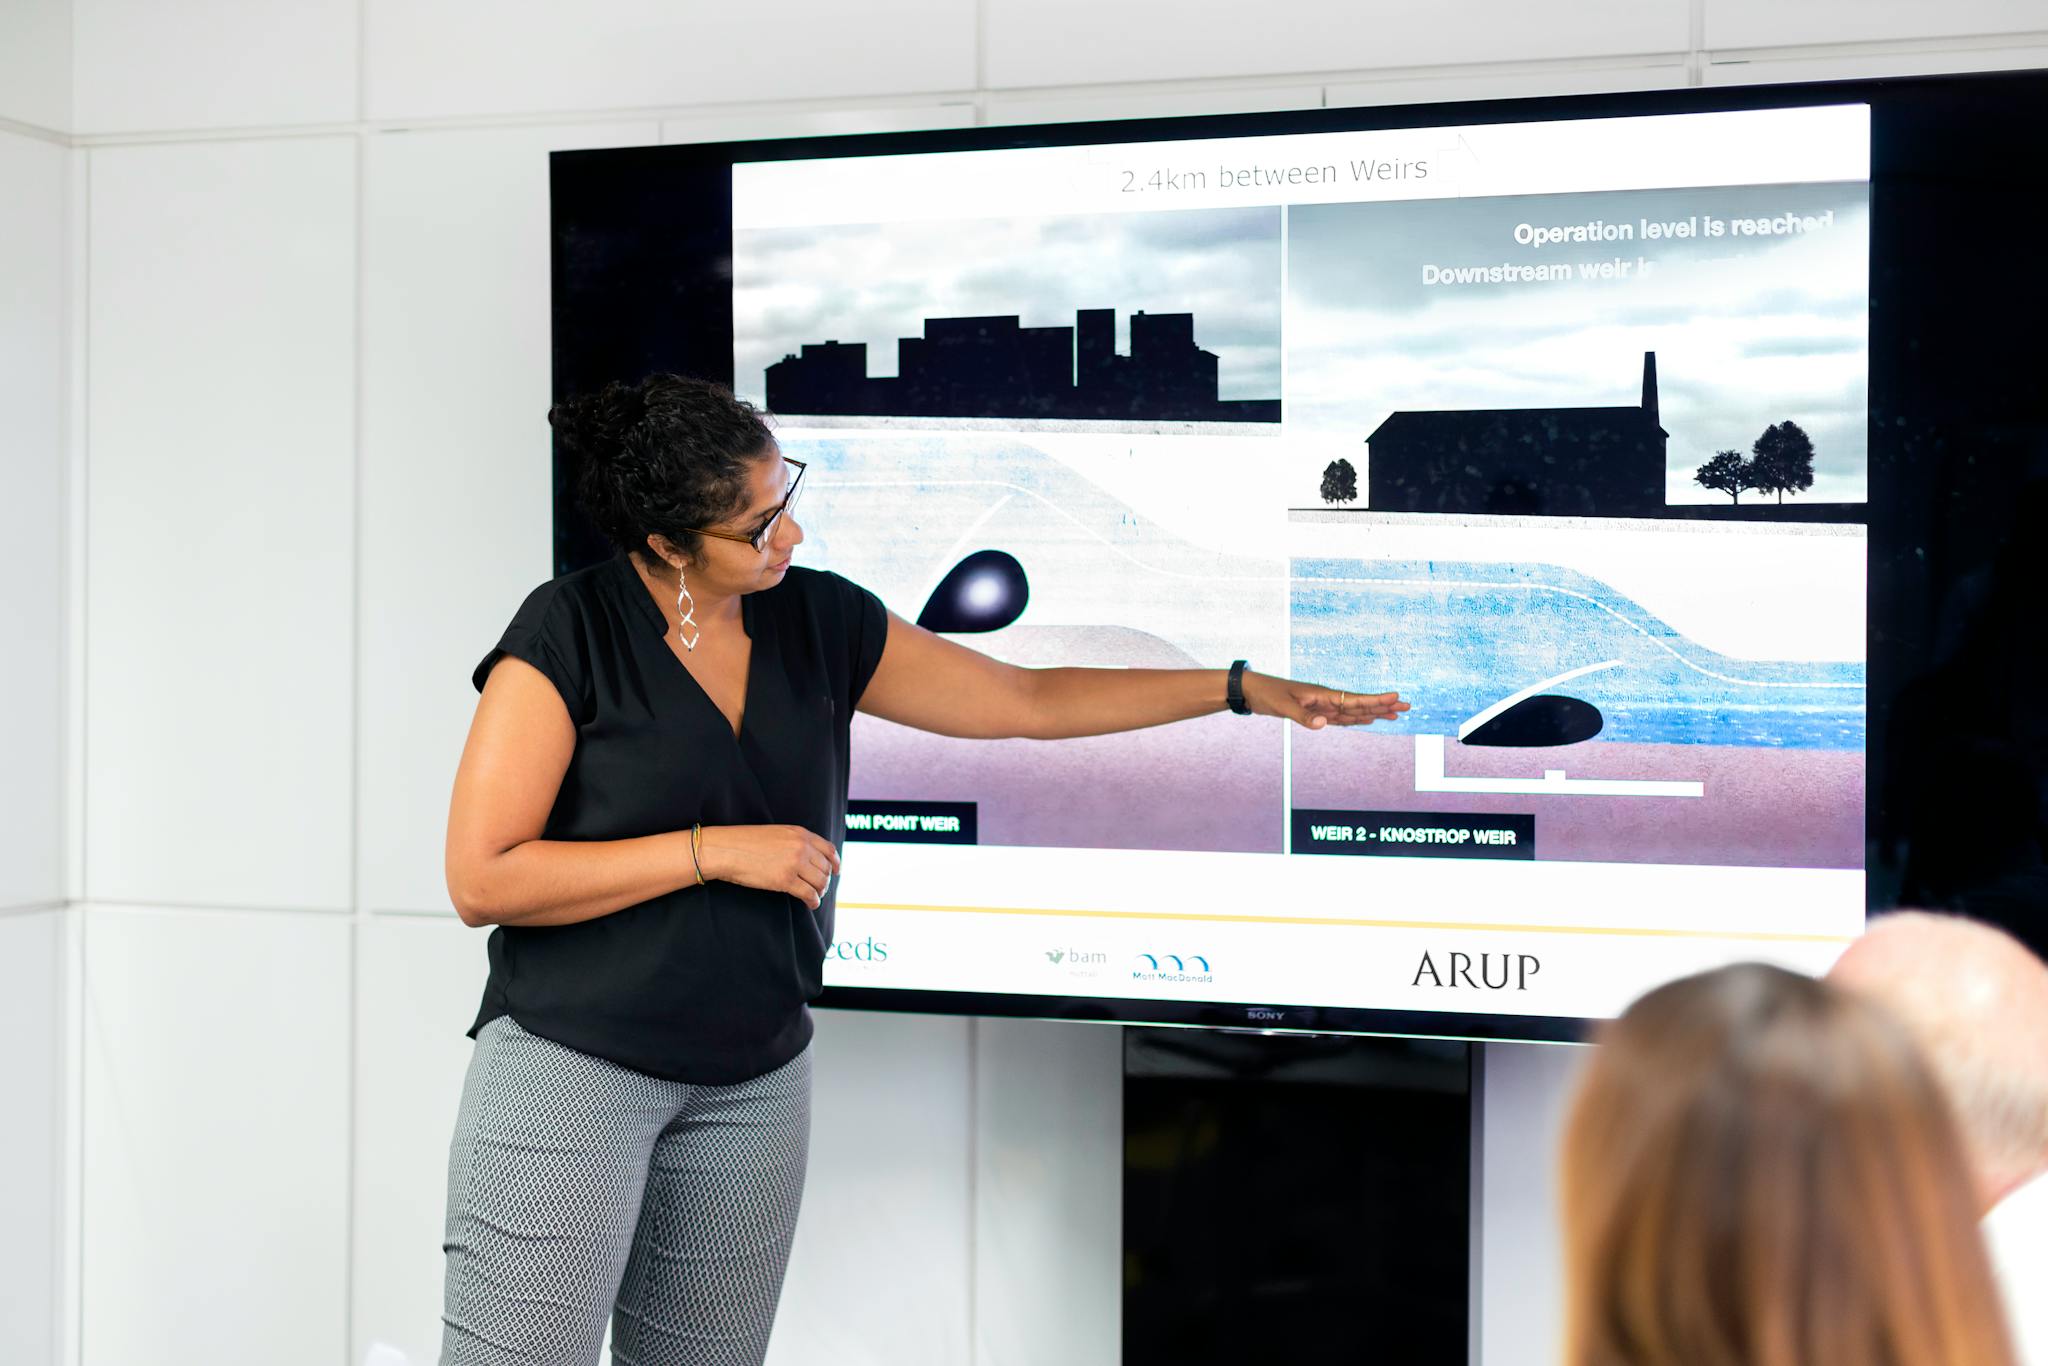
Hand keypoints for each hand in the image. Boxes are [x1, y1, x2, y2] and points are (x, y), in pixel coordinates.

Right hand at [697, 824, 841, 908]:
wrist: (726, 849)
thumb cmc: (744, 842)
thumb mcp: (776, 834)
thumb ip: (794, 842)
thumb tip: (806, 858)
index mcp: (799, 833)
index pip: (828, 849)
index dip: (835, 862)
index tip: (837, 870)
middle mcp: (801, 847)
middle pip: (825, 867)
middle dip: (825, 880)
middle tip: (821, 888)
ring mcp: (795, 863)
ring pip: (820, 882)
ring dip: (820, 891)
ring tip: (815, 896)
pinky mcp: (785, 880)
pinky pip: (809, 893)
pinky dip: (813, 901)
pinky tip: (811, 904)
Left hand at [1242, 672, 1409, 730]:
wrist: (1253, 691)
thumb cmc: (1267, 695)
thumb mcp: (1283, 706)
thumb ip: (1304, 716)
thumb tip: (1326, 725)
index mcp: (1323, 694)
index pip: (1354, 699)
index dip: (1376, 700)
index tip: (1396, 698)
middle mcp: (1327, 699)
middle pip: (1360, 704)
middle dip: (1383, 706)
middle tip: (1407, 706)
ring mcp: (1323, 706)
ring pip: (1354, 711)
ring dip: (1374, 713)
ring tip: (1395, 714)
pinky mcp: (1316, 712)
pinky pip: (1342, 717)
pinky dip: (1356, 719)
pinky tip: (1367, 720)